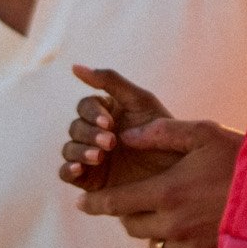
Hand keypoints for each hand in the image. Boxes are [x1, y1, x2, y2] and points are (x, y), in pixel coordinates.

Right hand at [59, 65, 177, 192]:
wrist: (180, 172)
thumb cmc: (165, 133)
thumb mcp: (140, 102)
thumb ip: (110, 80)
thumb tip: (73, 66)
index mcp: (107, 114)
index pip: (85, 106)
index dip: (93, 113)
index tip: (109, 122)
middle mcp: (96, 134)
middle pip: (75, 127)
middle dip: (90, 133)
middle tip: (110, 142)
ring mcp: (92, 158)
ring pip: (69, 149)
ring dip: (80, 150)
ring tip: (100, 157)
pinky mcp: (90, 181)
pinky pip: (66, 174)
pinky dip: (68, 169)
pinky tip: (80, 169)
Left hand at [77, 117, 242, 247]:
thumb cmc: (241, 157)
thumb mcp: (203, 133)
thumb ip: (161, 133)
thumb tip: (125, 137)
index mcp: (165, 192)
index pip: (115, 204)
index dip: (95, 204)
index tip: (81, 203)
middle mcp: (172, 224)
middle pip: (132, 226)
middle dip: (129, 213)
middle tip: (139, 198)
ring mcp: (191, 246)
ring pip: (158, 244)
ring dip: (159, 229)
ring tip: (176, 211)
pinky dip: (187, 245)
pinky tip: (201, 227)